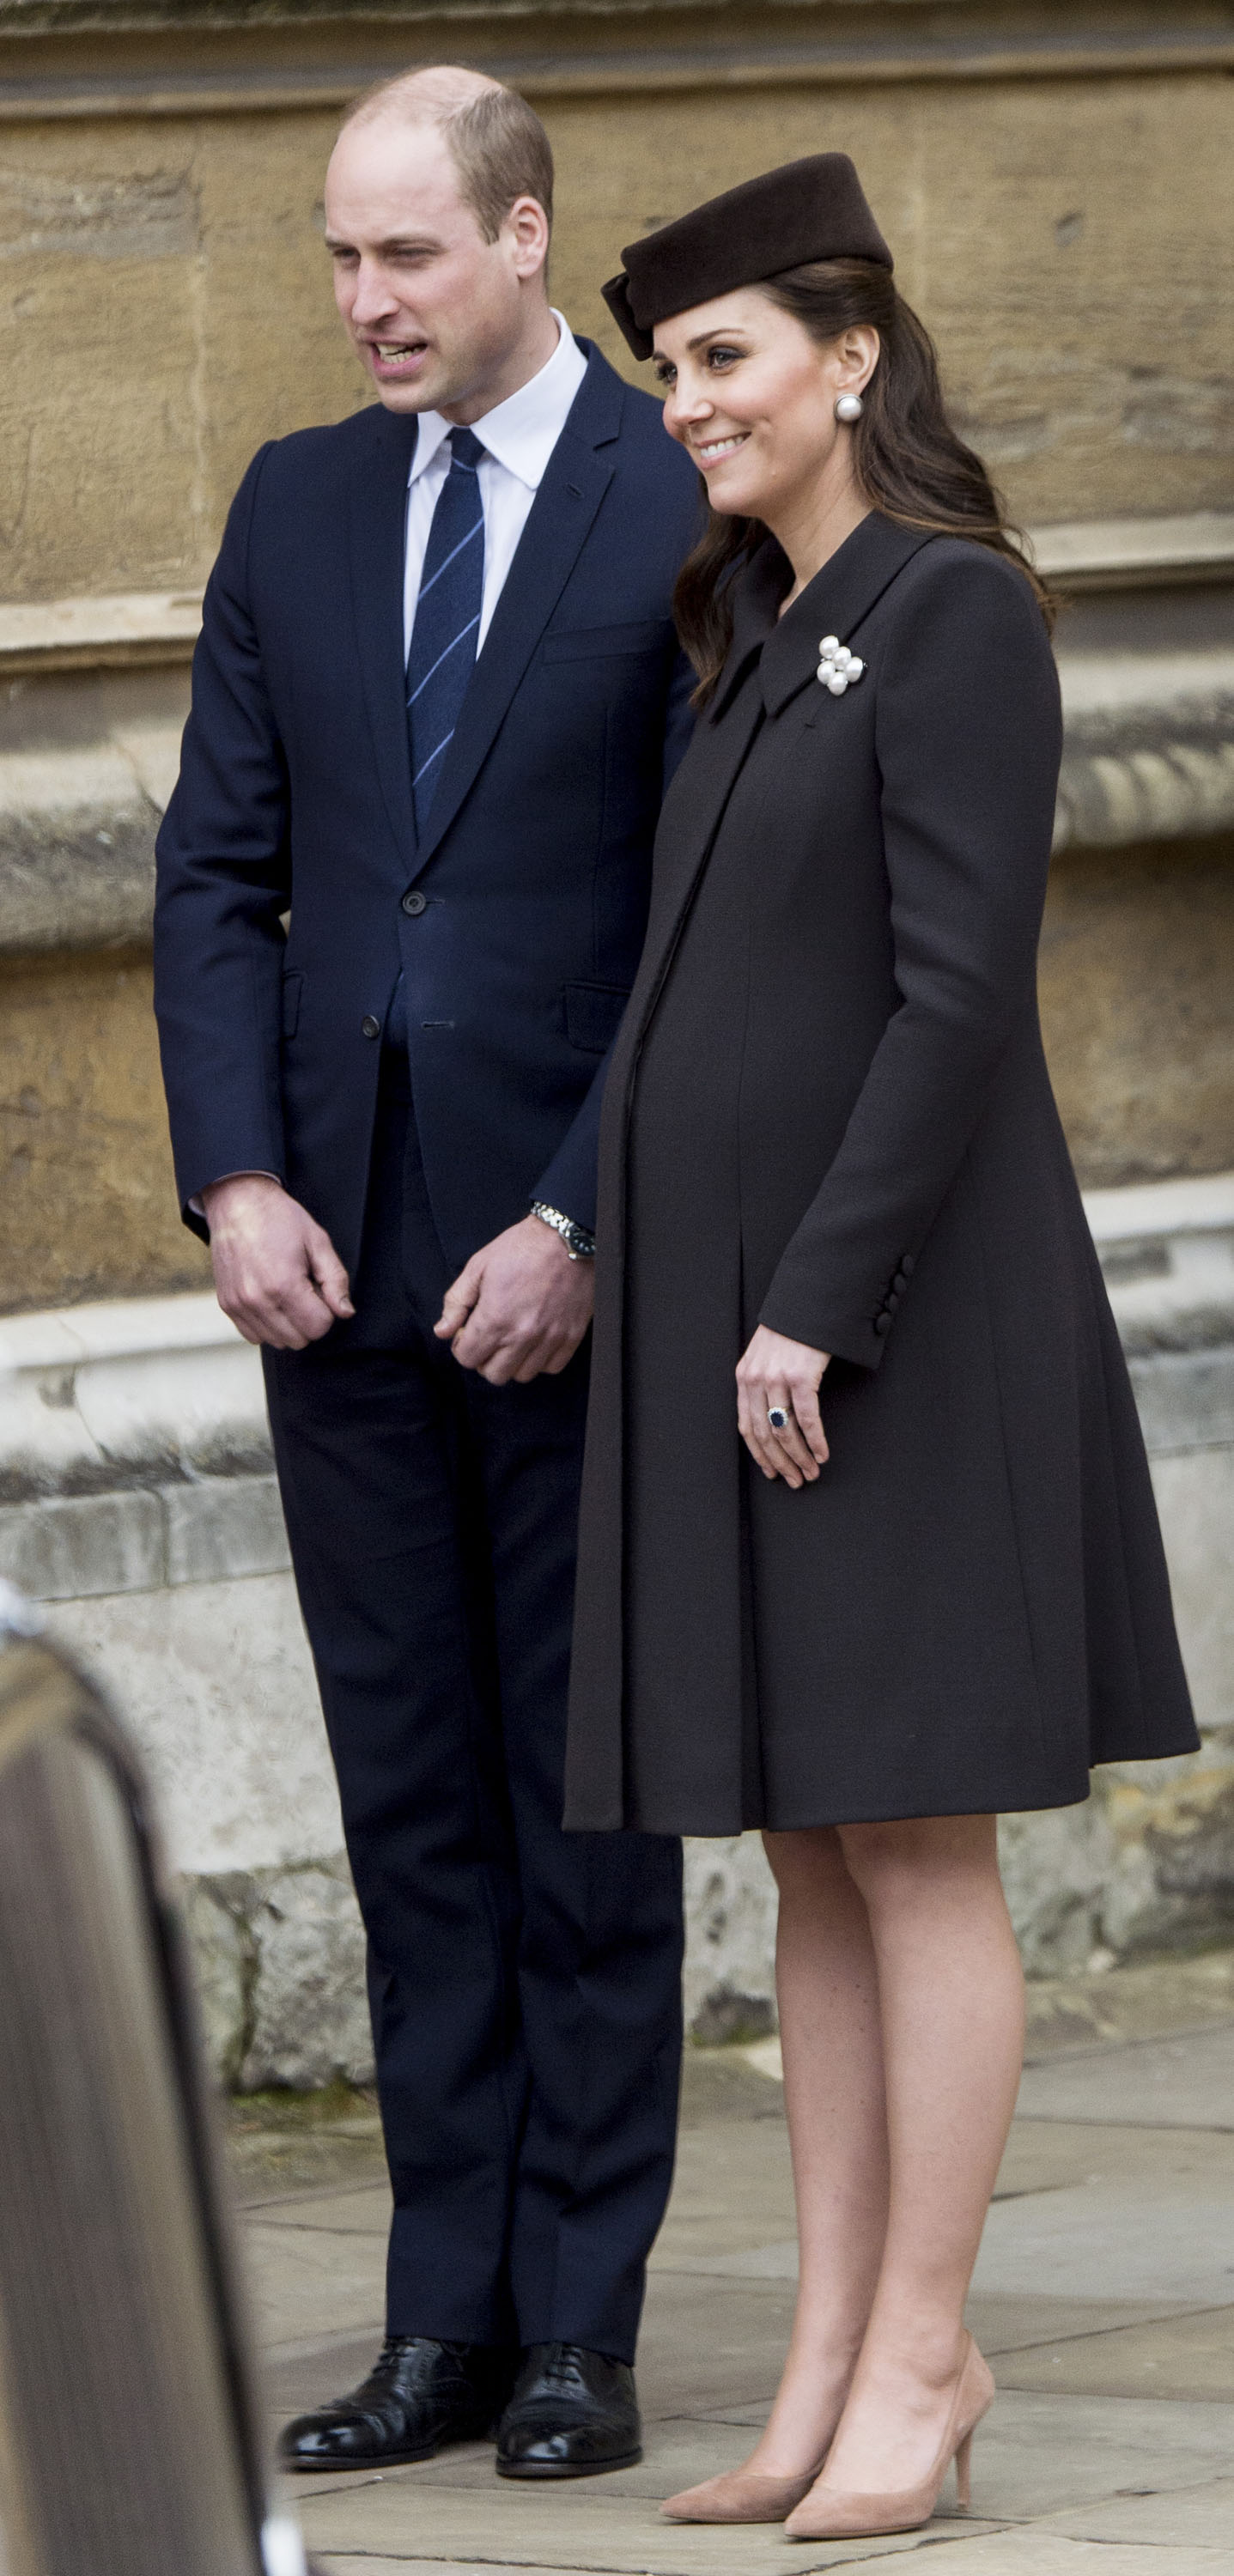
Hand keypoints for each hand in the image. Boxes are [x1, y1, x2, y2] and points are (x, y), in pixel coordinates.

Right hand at [202, 1174, 353, 1348]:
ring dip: (288, 1324)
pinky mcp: (227, 1305)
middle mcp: (258, 1300)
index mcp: (284, 1284)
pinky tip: (270, 1300)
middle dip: (309, 1319)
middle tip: (303, 1289)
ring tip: (285, 1292)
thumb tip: (345, 1312)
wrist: (238, 1203)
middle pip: (299, 1339)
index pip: (319, 1327)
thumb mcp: (318, 1242)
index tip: (318, 1288)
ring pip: (277, 1341)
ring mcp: (239, 1305)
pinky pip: (254, 1336)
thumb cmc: (280, 1218)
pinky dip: (267, 1325)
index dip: (326, 1310)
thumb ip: (336, 1280)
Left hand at [435, 1215, 594, 1384]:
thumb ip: (456, 1302)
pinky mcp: (571, 1337)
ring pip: (522, 1375)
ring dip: (512, 1362)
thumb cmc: (521, 1248)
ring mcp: (549, 1338)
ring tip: (512, 1340)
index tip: (468, 1332)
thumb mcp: (478, 1267)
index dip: (462, 1346)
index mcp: (494, 1319)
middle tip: (489, 1338)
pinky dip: (540, 1360)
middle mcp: (521, 1335)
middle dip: (484, 1359)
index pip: (467, 1359)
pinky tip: (535, 1341)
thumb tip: (442, 1331)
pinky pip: (551, 1368)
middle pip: (493, 1374)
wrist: (566, 1238)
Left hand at [736, 1324, 830, 1487]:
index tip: (772, 1472)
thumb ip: (763, 1381)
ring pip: (785, 1431)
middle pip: (765, 1434)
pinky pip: (807, 1418)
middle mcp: (755, 1380)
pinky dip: (815, 1440)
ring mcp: (776, 1378)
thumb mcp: (766, 1354)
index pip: (747, 1426)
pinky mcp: (800, 1376)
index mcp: (744, 1377)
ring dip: (799, 1457)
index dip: (759, 1454)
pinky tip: (822, 1454)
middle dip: (781, 1462)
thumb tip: (773, 1415)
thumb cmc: (792, 1328)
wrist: (809, 1300)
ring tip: (811, 1473)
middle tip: (795, 1481)